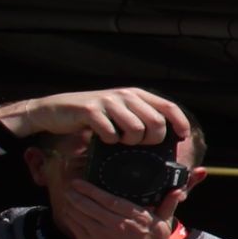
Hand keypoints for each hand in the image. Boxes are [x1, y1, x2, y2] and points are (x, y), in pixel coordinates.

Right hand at [0, 87, 189, 148]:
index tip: (183, 137)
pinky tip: (103, 138)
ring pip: (136, 129)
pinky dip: (110, 141)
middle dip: (152, 140)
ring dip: (130, 142)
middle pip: (156, 123)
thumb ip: (141, 117)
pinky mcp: (90, 111)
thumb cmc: (92, 116)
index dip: (180, 123)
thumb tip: (167, 136)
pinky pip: (111, 133)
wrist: (55, 110)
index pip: (169, 107)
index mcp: (136, 94)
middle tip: (139, 143)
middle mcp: (125, 95)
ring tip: (119, 140)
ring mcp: (108, 102)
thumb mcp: (120, 111)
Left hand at [49, 176, 178, 238]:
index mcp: (134, 217)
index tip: (80, 182)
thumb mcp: (163, 225)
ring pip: (79, 215)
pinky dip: (71, 218)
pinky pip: (76, 227)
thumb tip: (178, 191)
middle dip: (76, 194)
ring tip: (68, 197)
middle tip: (70, 187)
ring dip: (71, 204)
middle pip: (89, 205)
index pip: (108, 199)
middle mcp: (116, 224)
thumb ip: (168, 205)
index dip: (91, 189)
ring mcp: (101, 235)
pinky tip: (70, 213)